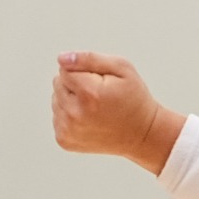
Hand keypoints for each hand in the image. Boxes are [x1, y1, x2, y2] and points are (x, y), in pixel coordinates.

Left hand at [52, 51, 182, 171]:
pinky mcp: (64, 140)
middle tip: (99, 96)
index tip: (100, 82)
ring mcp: (68, 130)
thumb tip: (62, 58)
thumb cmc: (134, 98)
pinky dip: (70, 116)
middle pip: (58, 83)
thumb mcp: (122, 69)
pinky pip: (57, 117)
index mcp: (89, 93)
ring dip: (72, 100)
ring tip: (95, 109)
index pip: (65, 69)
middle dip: (75, 85)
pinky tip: (89, 120)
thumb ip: (90, 58)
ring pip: (56, 100)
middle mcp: (75, 114)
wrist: (142, 135)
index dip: (83, 71)